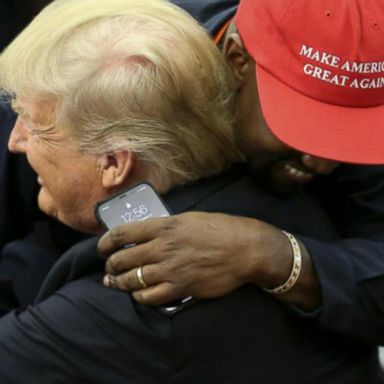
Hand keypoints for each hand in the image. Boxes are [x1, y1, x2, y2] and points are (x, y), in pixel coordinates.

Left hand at [98, 212, 272, 304]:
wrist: (244, 248)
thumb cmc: (219, 228)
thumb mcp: (189, 219)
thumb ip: (166, 227)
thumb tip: (148, 234)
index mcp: (163, 226)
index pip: (121, 234)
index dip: (105, 243)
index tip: (101, 248)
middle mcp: (162, 247)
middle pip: (122, 259)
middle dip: (110, 266)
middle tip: (109, 269)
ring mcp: (170, 269)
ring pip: (132, 280)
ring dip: (119, 283)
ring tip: (114, 283)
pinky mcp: (180, 288)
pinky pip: (149, 297)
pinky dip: (139, 297)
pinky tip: (138, 295)